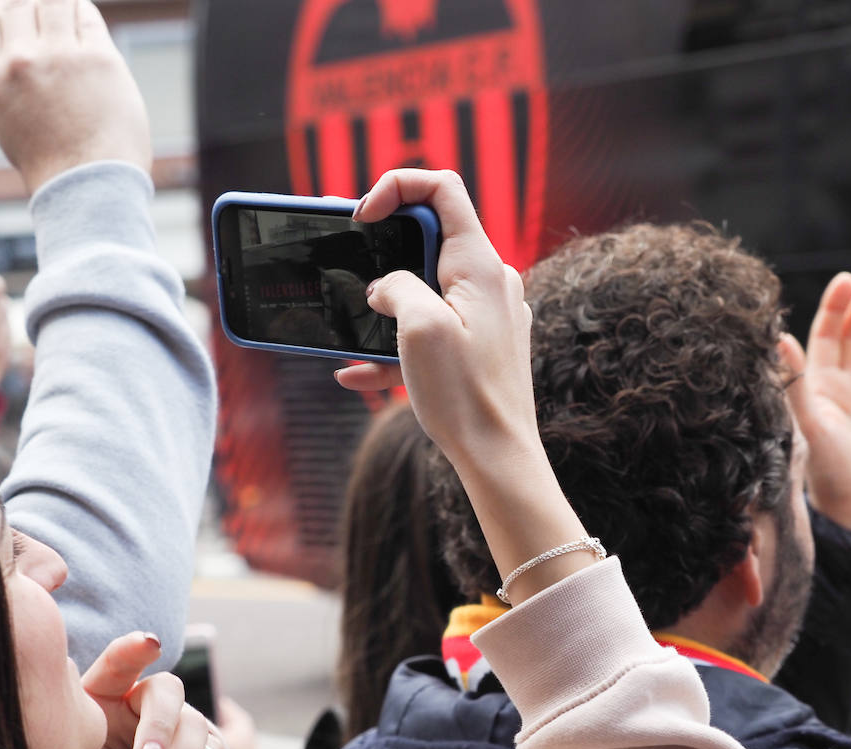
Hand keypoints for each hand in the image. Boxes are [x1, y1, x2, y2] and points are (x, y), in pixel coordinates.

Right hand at [0, 0, 151, 194]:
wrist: (87, 184)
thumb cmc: (53, 163)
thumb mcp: (5, 121)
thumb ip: (6, 83)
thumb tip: (15, 56)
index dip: (0, 3)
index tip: (9, 2)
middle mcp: (19, 61)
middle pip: (20, 5)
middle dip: (32, 1)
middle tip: (45, 3)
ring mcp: (59, 56)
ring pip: (54, 4)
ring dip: (60, 2)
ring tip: (66, 5)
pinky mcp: (98, 59)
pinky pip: (87, 17)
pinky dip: (84, 9)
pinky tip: (84, 11)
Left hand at [82, 632, 222, 748]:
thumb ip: (69, 743)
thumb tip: (68, 737)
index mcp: (105, 693)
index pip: (119, 663)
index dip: (134, 650)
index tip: (150, 645)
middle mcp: (146, 701)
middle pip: (166, 691)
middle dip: (159, 727)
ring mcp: (178, 723)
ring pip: (194, 725)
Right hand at [334, 169, 537, 475]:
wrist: (499, 458)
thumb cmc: (466, 396)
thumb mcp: (418, 327)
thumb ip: (395, 286)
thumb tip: (385, 287)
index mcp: (480, 265)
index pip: (442, 189)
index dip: (396, 188)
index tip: (362, 219)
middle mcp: (491, 282)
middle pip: (428, 241)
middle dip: (382, 257)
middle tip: (351, 281)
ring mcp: (488, 315)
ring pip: (424, 292)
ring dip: (384, 312)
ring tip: (351, 340)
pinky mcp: (481, 347)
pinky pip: (432, 333)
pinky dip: (396, 348)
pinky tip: (356, 374)